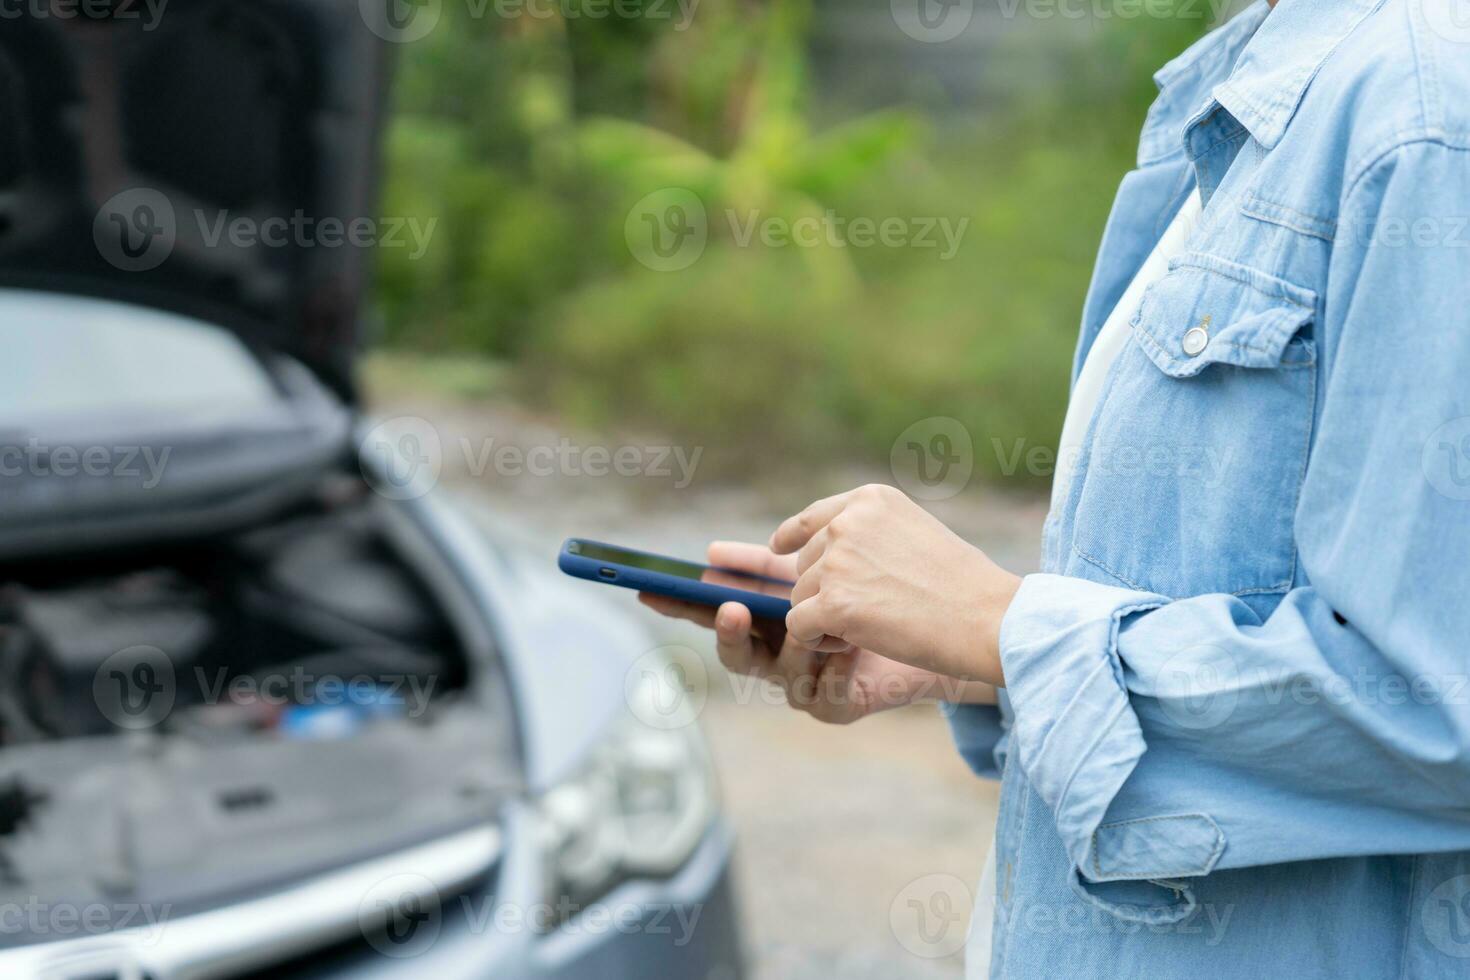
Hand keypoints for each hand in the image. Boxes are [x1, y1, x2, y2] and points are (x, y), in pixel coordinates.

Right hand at [639, 541, 981, 723]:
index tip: (646, 586)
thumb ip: (773, 559)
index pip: (712, 610)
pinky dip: (836, 663)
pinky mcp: (835, 707)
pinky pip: (820, 691)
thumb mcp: (826, 562)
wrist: (946, 628)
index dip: (678, 601)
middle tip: (733, 607)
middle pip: (733, 652)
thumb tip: (712, 553)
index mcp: (767, 620)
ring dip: (802, 640)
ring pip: (778, 668)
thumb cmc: (884, 592)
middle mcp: (776, 656)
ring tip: (830, 622)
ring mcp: (802, 685)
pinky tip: (854, 647)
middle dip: (727, 631)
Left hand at [770, 484, 1020, 685]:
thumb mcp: (914, 533)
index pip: (813, 517)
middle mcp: (847, 523)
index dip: (792, 536)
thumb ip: (869, 534)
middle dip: (826, 593)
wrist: (988, 618)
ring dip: (826, 620)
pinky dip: (819, 641)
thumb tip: (825, 550)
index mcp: (869, 501)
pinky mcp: (833, 602)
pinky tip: (855, 641)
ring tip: (875, 624)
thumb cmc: (961, 585)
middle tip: (875, 610)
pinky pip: (800, 627)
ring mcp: (838, 561)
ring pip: (800, 598)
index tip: (778, 547)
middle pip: (805, 566)